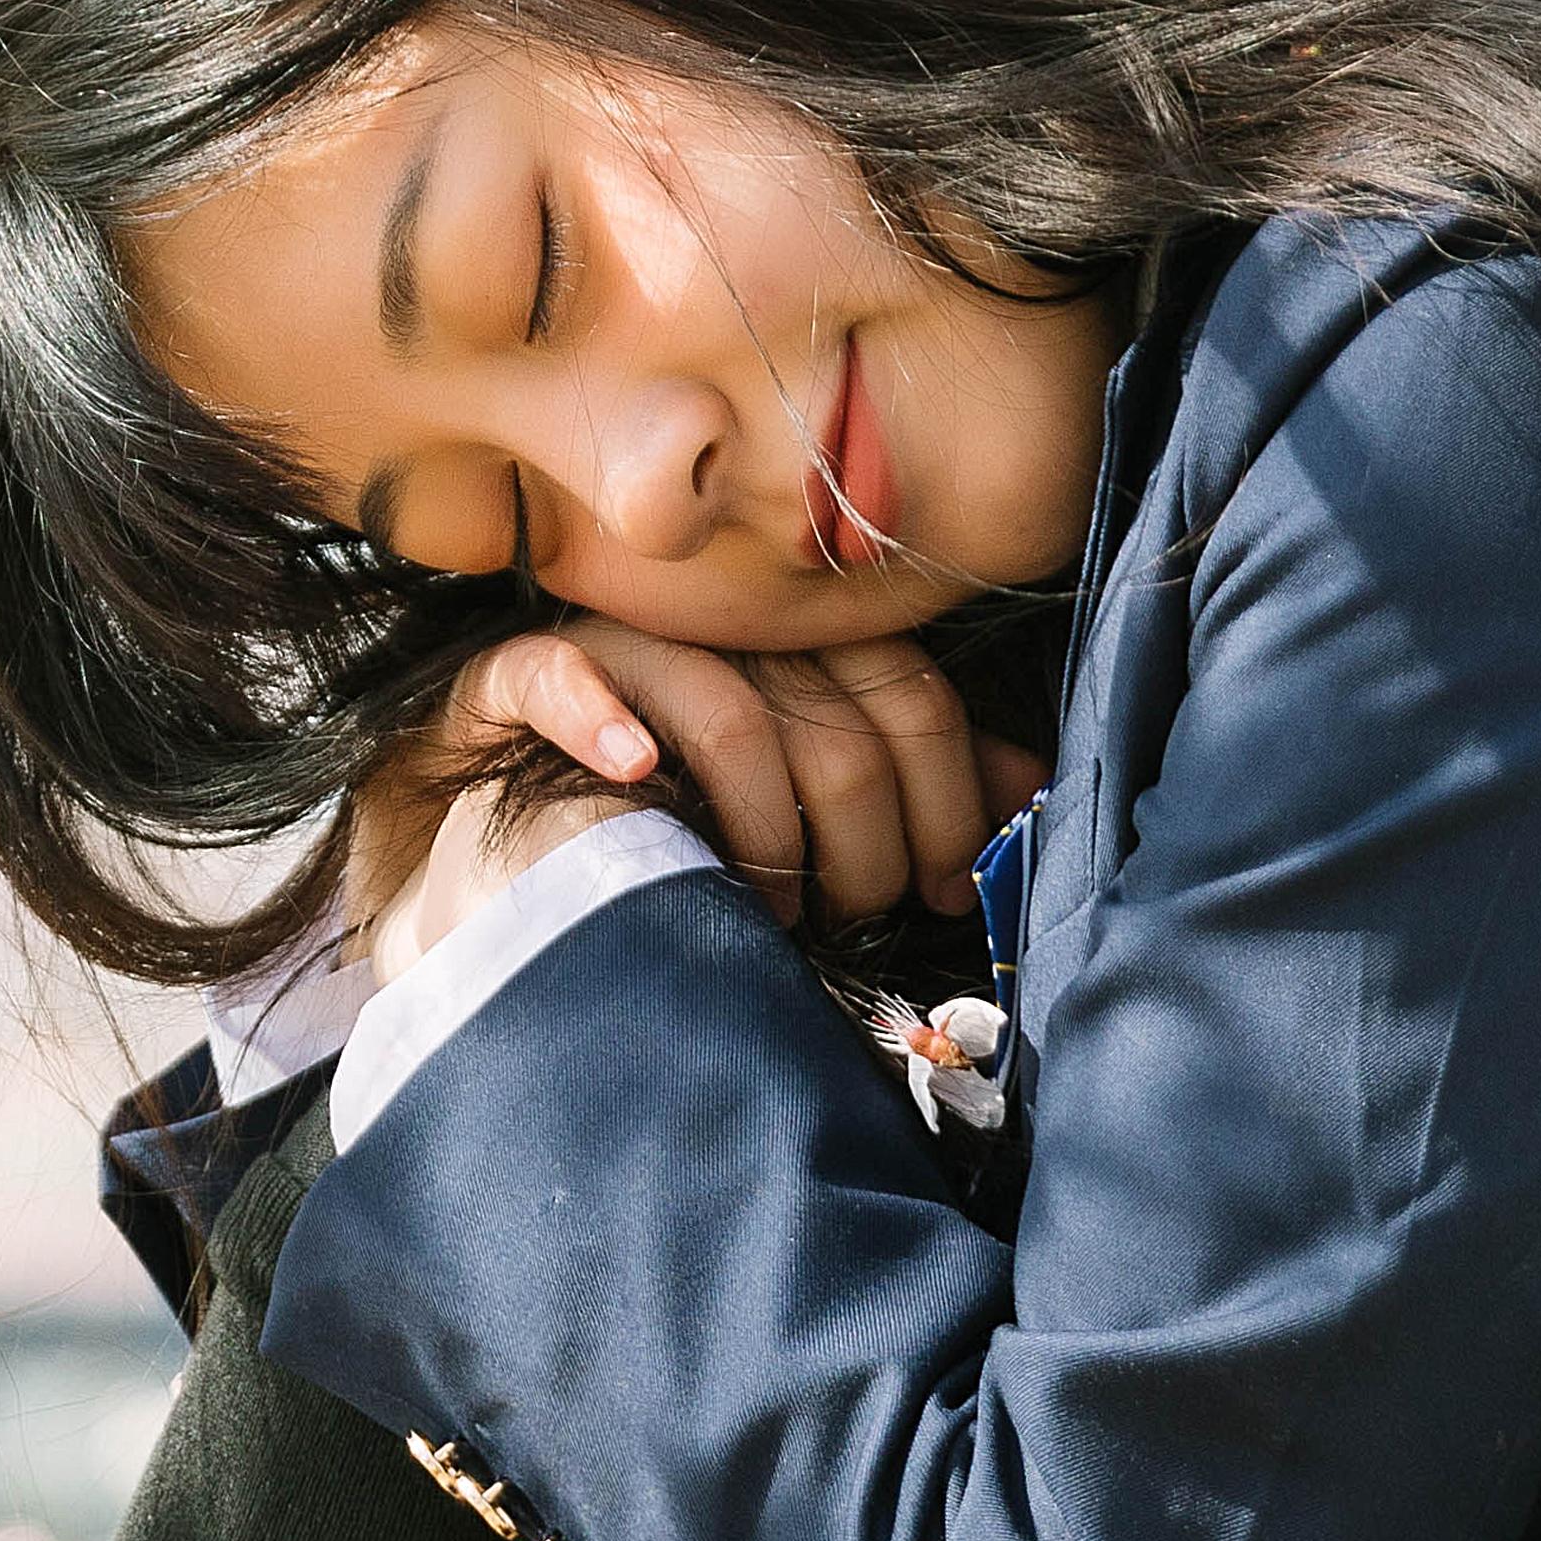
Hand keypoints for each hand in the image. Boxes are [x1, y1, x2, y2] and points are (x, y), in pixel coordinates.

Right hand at [356, 616, 1043, 986]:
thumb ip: (915, 790)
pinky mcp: (508, 679)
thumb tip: (1033, 789)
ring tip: (762, 902)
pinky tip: (638, 775)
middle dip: (860, 835)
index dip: (941, 795)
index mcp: (800, 642)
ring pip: (725, 706)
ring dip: (762, 817)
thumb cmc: (683, 834)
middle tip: (845, 912)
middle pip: (833, 713)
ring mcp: (614, 647)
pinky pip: (554, 669)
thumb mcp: (817, 814)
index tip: (934, 885)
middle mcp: (717, 628)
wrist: (515, 867)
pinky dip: (600, 716)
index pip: (907, 691)